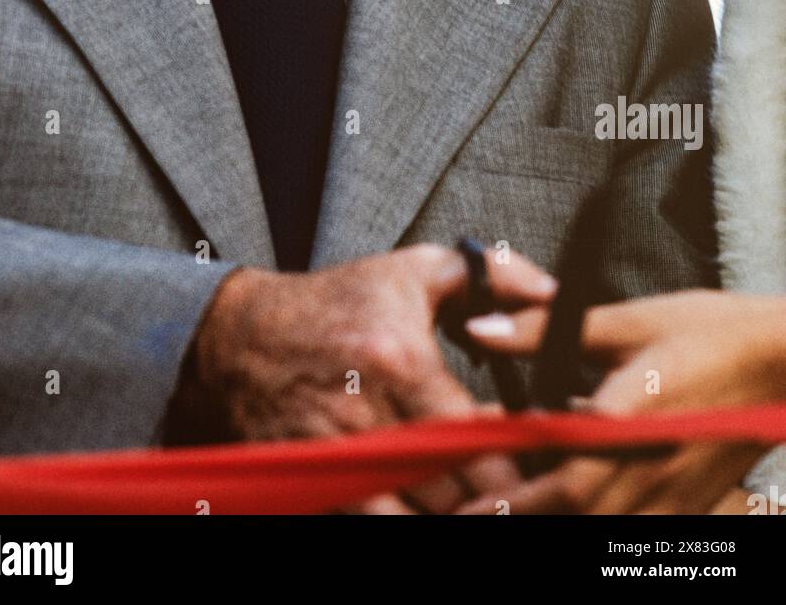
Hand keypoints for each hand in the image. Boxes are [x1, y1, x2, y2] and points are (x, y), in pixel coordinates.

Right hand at [177, 242, 555, 512]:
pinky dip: (407, 525)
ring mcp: (339, 463)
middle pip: (456, 495)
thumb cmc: (336, 302)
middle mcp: (370, 421)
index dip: (519, 461)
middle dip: (498, 501)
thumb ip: (494, 275)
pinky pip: (373, 528)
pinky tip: (432, 512)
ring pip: (419, 522)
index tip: (546, 461)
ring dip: (456, 517)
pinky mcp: (316, 489)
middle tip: (529, 494)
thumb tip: (557, 295)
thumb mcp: (413, 270)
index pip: (477, 439)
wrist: (240, 338)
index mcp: (402, 364)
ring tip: (484, 504)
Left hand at [464, 290, 785, 514]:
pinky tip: (574, 497)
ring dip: (557, 518)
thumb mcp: (626, 320)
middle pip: (577, 515)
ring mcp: (676, 495)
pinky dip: (596, 518)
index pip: (564, 479)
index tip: (471, 500)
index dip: (513, 497)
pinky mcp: (690, 503)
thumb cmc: (709, 333)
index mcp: (633, 420)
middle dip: (522, 516)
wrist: (782, 359)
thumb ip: (549, 330)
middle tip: (476, 510)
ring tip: (512, 503)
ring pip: (603, 528)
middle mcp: (653, 469)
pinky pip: (633, 528)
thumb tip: (482, 328)